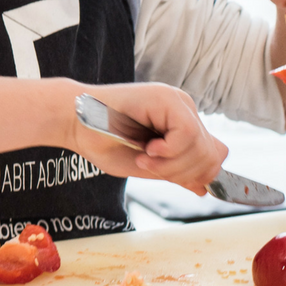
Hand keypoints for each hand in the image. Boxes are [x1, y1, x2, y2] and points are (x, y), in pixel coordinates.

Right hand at [63, 81, 227, 195]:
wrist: (72, 122)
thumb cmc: (100, 141)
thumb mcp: (145, 165)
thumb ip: (175, 172)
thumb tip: (204, 187)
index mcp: (180, 124)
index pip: (214, 153)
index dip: (202, 173)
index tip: (173, 178)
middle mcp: (183, 109)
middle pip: (212, 153)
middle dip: (183, 172)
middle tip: (150, 167)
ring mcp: (176, 101)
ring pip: (201, 146)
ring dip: (172, 163)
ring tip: (143, 158)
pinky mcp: (166, 98)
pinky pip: (187, 135)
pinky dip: (169, 151)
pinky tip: (147, 148)